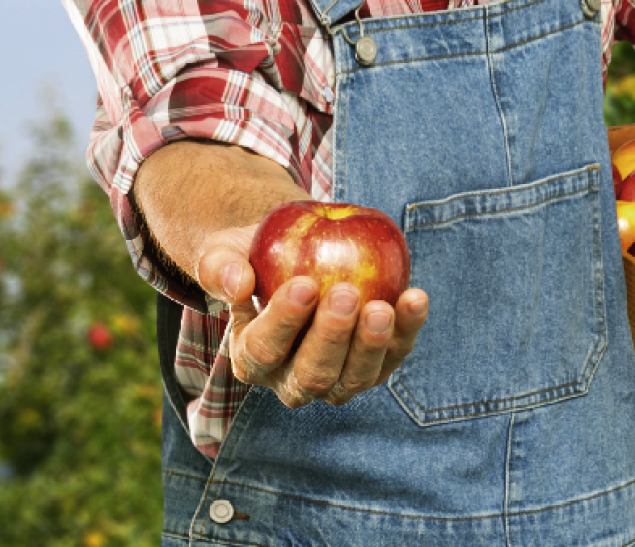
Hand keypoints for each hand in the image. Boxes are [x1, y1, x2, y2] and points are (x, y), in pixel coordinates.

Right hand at [190, 227, 431, 407]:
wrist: (291, 259)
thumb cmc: (252, 258)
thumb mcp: (223, 253)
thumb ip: (219, 266)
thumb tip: (237, 282)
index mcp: (250, 360)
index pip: (263, 349)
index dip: (284, 321)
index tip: (304, 285)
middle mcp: (291, 381)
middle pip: (312, 375)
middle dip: (331, 337)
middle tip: (346, 293)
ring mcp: (336, 380)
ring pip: (355, 378)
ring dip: (371, 345)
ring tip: (383, 306)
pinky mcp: (373, 367)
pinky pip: (394, 354)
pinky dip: (407, 329)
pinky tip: (415, 297)